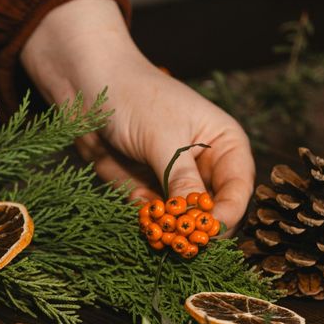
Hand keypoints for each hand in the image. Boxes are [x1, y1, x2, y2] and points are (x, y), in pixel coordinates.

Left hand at [21, 0, 254, 229]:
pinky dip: (146, 220)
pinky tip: (137, 205)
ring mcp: (175, 181)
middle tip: (179, 238)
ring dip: (168, 227)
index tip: (208, 231)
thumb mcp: (163, 138)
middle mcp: (206, 166)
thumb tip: (199, 221)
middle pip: (215, 212)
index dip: (227, 214)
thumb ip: (182, 180)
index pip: (238, 190)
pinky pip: (154, 219)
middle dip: (197, 227)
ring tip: (152, 215)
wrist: (85, 85)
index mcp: (225, 144)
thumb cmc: (134, 96)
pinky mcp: (148, 190)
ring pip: (183, 222)